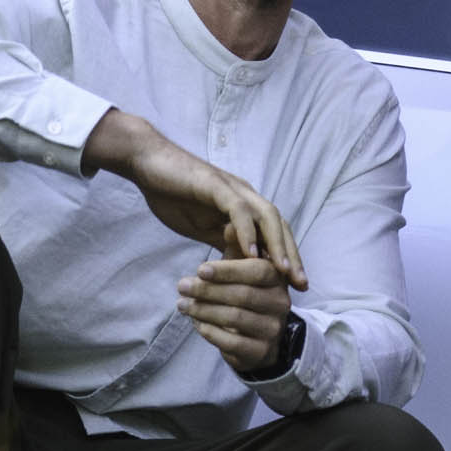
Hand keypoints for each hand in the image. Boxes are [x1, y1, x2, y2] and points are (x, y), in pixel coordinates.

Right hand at [82, 109, 307, 286]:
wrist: (148, 163)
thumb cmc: (173, 194)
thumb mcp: (202, 227)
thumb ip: (223, 241)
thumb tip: (239, 267)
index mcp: (243, 207)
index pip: (275, 234)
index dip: (288, 258)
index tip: (296, 286)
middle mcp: (245, 195)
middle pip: (279, 226)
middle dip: (292, 255)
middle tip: (301, 284)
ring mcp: (232, 189)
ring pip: (266, 216)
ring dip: (277, 245)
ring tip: (282, 271)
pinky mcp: (215, 186)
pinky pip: (238, 209)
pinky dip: (247, 230)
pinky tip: (250, 253)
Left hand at [177, 253, 298, 375]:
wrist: (260, 339)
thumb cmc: (247, 295)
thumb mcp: (243, 270)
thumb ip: (237, 249)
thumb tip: (228, 224)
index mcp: (278, 280)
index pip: (257, 271)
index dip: (228, 269)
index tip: (200, 268)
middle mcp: (281, 304)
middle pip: (243, 295)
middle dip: (208, 290)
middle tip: (182, 286)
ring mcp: (273, 330)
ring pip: (235, 318)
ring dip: (204, 310)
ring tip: (182, 304)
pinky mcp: (261, 352)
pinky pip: (232, 342)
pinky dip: (210, 332)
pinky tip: (196, 323)